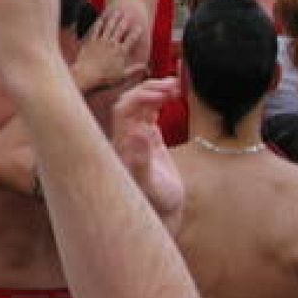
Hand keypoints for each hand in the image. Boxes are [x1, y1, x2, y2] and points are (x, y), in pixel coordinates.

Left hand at [74, 7, 146, 94]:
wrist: (87, 75)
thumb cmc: (105, 78)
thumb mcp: (122, 76)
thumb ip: (134, 70)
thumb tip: (146, 67)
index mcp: (121, 52)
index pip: (131, 39)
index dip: (136, 32)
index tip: (139, 27)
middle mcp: (112, 44)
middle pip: (120, 30)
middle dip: (125, 21)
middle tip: (129, 13)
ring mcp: (101, 42)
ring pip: (109, 27)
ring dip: (114, 19)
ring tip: (117, 12)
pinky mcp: (91, 41)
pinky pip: (96, 30)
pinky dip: (99, 23)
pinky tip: (101, 18)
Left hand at [111, 79, 185, 225]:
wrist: (162, 212)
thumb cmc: (154, 201)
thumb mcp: (150, 183)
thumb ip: (141, 160)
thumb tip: (137, 133)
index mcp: (121, 143)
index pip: (124, 109)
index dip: (140, 96)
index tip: (162, 93)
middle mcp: (125, 136)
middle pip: (130, 102)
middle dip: (148, 89)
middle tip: (172, 85)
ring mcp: (136, 136)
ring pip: (141, 104)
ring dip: (155, 92)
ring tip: (176, 86)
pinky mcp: (148, 138)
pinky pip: (151, 112)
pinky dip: (161, 100)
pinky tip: (175, 94)